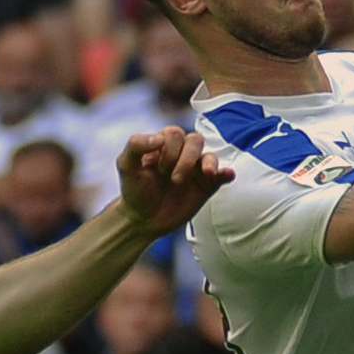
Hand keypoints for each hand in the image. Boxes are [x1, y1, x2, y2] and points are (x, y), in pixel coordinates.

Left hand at [115, 127, 233, 235]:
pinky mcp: (207, 185)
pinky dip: (226, 172)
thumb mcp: (126, 165)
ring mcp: (196, 169)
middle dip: (185, 159)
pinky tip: (227, 174)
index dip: (168, 150)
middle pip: (195, 140)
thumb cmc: (134, 190)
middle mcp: (182, 153)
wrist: (143, 219)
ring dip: (207, 163)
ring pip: (210, 154)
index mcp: (164, 144)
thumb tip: (160, 138)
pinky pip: (222, 174)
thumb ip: (136, 145)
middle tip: (173, 180)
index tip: (157, 170)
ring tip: (205, 174)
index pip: (174, 133)